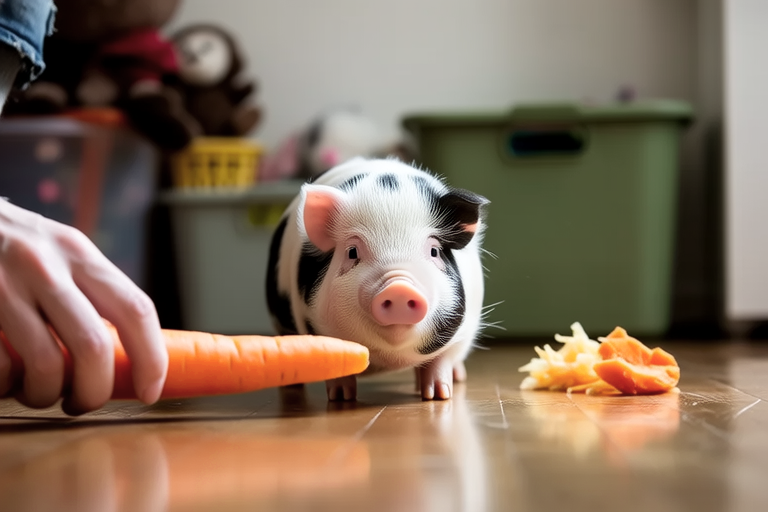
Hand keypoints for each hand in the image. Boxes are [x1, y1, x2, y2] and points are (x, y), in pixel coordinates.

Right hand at [0, 199, 167, 414]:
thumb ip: (85, 289)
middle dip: (95, 390)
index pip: (135, 309)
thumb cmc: (6, 246)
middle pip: (94, 345)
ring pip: (46, 365)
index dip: (151, 358)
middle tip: (83, 403)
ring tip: (38, 392)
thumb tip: (127, 351)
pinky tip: (4, 377)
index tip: (150, 390)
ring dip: (45, 395)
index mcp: (78, 252)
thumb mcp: (54, 251)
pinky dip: (5, 384)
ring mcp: (2, 285)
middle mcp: (44, 265)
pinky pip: (0, 366)